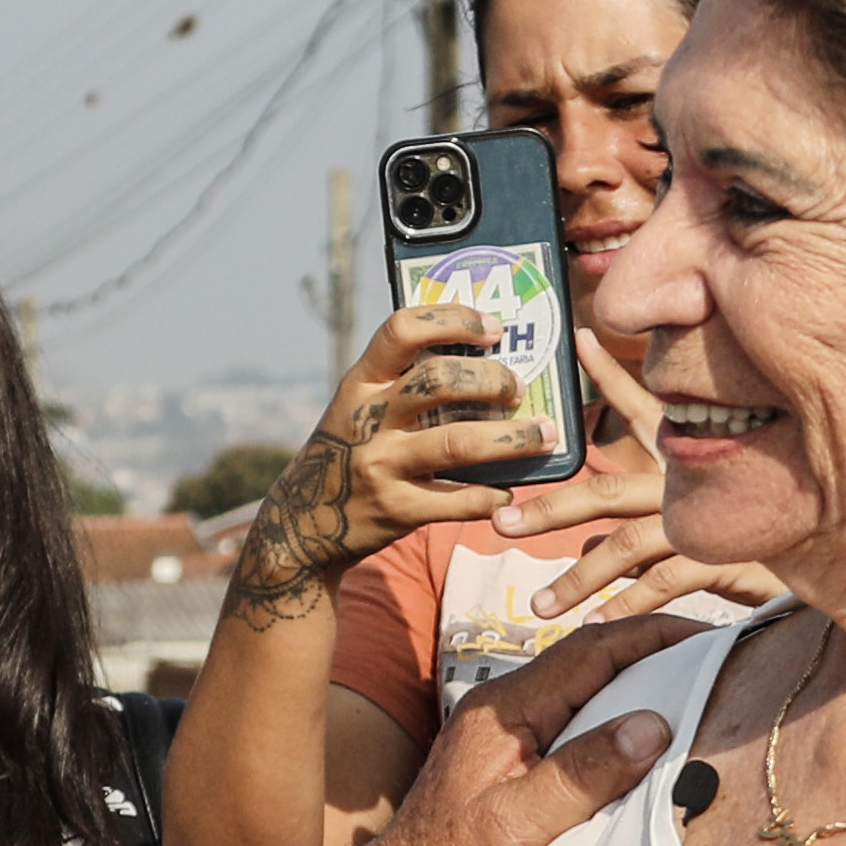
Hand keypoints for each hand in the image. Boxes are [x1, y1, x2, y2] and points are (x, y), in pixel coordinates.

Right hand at [225, 307, 570, 628]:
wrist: (302, 524)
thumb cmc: (349, 452)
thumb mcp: (359, 407)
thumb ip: (402, 382)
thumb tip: (484, 356)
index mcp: (359, 382)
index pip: (401, 329)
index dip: (453, 320)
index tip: (494, 327)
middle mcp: (366, 418)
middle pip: (439, 381)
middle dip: (492, 380)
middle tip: (519, 388)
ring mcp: (380, 465)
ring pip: (458, 442)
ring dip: (511, 438)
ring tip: (543, 435)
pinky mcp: (394, 509)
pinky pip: (457, 500)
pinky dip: (490, 496)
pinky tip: (507, 492)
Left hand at [299, 612, 691, 845]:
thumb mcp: (514, 828)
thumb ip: (580, 774)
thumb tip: (652, 723)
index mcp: (505, 712)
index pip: (593, 650)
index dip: (658, 637)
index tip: (722, 638)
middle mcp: (508, 719)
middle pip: (595, 668)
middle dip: (659, 659)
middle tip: (729, 667)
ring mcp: (510, 750)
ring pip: (589, 704)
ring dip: (643, 700)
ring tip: (708, 706)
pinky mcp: (515, 782)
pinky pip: (579, 743)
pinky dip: (621, 742)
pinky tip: (656, 763)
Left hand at [493, 333, 784, 622]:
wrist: (837, 548)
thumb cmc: (768, 524)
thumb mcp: (704, 513)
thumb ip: (642, 526)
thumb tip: (587, 546)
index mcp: (690, 455)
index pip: (644, 402)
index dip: (610, 371)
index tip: (579, 340)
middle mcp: (691, 479)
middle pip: (605, 491)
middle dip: (548, 507)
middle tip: (501, 523)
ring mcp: (705, 514)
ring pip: (624, 545)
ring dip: (577, 579)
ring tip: (540, 606)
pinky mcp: (724, 552)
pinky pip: (666, 580)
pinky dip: (630, 604)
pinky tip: (600, 624)